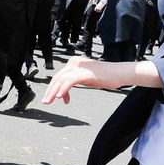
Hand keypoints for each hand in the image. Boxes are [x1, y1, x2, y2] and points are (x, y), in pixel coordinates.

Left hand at [43, 56, 161, 104]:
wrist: (118, 73)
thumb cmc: (105, 76)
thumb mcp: (85, 79)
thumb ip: (74, 82)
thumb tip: (62, 93)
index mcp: (73, 63)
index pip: (59, 76)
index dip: (54, 88)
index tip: (54, 99)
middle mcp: (74, 62)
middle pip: (57, 78)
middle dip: (50, 91)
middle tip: (45, 102)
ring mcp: (79, 67)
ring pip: (61, 80)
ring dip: (53, 92)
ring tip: (50, 102)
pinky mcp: (84, 73)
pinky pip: (70, 81)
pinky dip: (63, 89)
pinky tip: (60, 97)